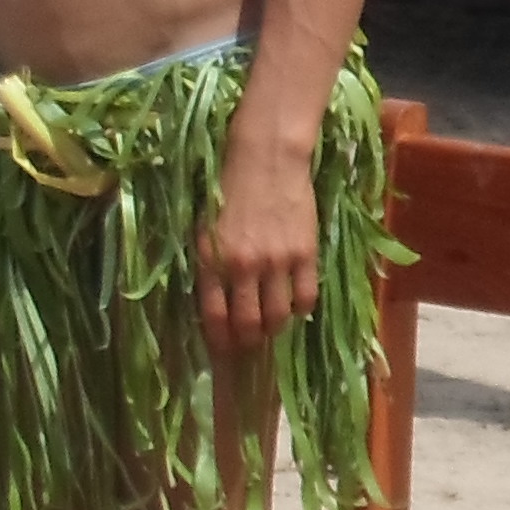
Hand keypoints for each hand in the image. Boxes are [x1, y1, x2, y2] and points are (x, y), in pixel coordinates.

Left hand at [198, 132, 322, 354]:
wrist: (265, 159)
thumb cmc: (227, 189)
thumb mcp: (204, 227)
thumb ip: (210, 264)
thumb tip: (215, 301)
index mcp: (211, 258)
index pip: (213, 314)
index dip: (219, 338)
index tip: (222, 349)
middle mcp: (242, 265)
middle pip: (248, 322)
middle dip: (247, 340)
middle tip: (249, 344)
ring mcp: (277, 262)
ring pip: (278, 316)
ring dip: (274, 328)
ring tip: (271, 327)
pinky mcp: (305, 254)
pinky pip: (305, 297)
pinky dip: (300, 309)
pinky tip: (294, 306)